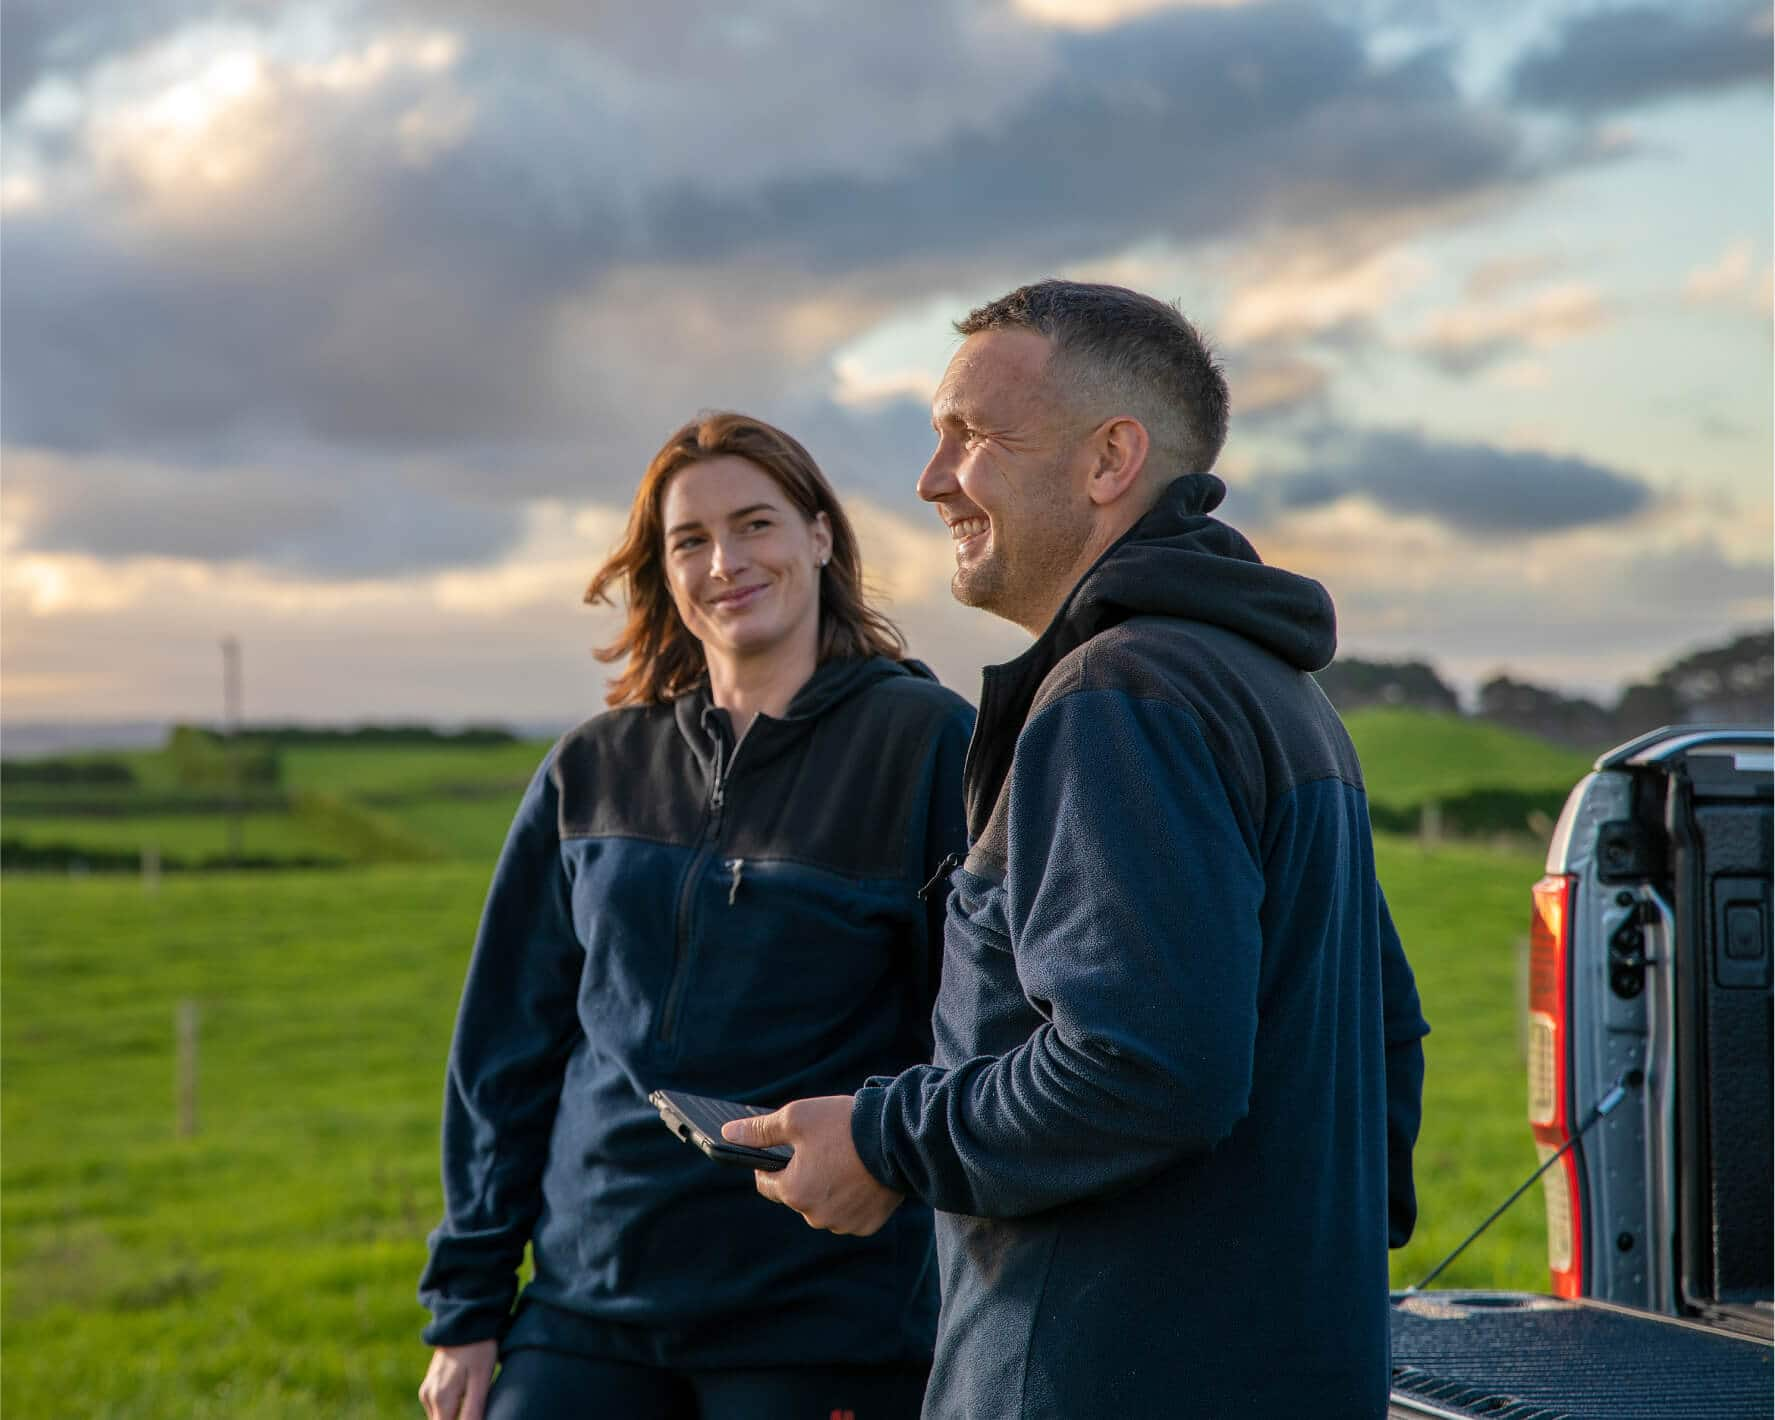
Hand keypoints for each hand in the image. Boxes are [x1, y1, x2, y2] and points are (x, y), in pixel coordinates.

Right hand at [419, 1339, 496, 1419]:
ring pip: (441, 1417)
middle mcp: (428, 1397)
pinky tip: (467, 1393)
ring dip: (455, 1415)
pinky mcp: (429, 1384)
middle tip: (476, 1404)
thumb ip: (473, 1410)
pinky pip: (440, 1406)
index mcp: (441, 1399)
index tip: (473, 1414)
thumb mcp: (481, 1379)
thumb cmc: (478, 1348)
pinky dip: (452, 1407)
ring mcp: (426, 1390)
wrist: (464, 1318)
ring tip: (473, 1398)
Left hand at [723, 1094, 904, 1235]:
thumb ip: (759, 1131)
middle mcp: (815, 1216)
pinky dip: (852, 1198)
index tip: (784, 1150)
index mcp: (793, 1192)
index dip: (771, 1164)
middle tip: (824, 1148)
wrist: (898, 1138)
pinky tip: (862, 1176)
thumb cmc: (843, 1125)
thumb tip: (728, 1135)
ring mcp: (843, 1224)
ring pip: (825, 1206)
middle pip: (798, 1195)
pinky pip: (851, 1214)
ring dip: (829, 1189)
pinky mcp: (867, 1225)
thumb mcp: (796, 1118)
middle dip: (805, 1175)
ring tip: (846, 1160)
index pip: (767, 1183)